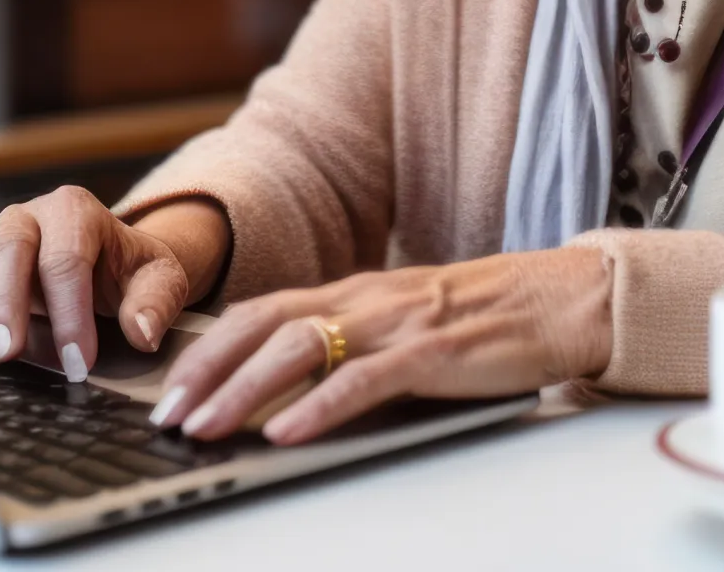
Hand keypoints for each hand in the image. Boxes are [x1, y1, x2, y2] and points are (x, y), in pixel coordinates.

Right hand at [0, 188, 228, 381]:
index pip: (69, 259)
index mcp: (80, 212)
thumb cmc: (133, 272)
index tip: (79, 361)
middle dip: (12, 303)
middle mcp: (37, 215)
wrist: (115, 264)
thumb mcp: (160, 280)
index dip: (71, 311)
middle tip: (12, 355)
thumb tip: (143, 333)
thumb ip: (155, 302)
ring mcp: (5, 234)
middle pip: (15, 247)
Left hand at [149, 247, 612, 446]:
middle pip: (265, 325)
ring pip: (301, 347)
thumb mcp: (401, 321)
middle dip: (208, 370)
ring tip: (207, 427)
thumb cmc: (479, 317)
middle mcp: (365, 299)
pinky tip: (287, 432)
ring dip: (245, 389)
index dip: (209, 347)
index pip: (262, 311)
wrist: (556, 298)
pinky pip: (364, 379)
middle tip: (167, 416)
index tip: (168, 388)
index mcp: (354, 292)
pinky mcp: (432, 352)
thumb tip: (285, 383)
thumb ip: (351, 339)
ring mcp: (397, 322)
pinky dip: (318, 405)